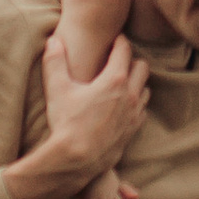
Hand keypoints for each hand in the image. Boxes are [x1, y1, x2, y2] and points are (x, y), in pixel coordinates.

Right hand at [39, 30, 150, 184]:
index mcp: (114, 79)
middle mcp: (129, 94)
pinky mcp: (133, 130)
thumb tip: (53, 40)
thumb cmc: (67, 123)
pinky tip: (122, 106)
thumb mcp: (57, 89)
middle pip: (142, 67)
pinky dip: (135, 103)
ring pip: (145, 88)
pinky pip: (142, 109)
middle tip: (116, 61)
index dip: (119, 41)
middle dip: (131, 61)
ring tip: (119, 83)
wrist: (76, 160)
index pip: (124, 50)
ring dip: (136, 83)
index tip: (114, 38)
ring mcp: (134, 113)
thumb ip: (55, 62)